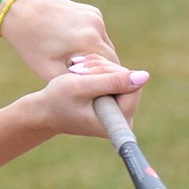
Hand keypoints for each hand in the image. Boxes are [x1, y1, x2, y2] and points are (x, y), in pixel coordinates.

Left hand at [0, 0, 116, 80]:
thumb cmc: (32, 45)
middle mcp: (96, 26)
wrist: (20, 11)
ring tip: (78, 66)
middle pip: (110, 56)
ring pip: (105, 44)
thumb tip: (97, 92)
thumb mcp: (50, 71)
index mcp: (88, 41)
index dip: (106, 82)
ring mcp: (94, 16)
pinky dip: (90, 41)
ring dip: (96, 55)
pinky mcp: (91, 11)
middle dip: (103, 70)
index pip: (112, 68)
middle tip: (89, 83)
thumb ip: (76, 83)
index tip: (97, 91)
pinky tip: (73, 46)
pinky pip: (97, 32)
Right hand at [23, 54, 146, 138]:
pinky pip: (115, 78)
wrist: (44, 111)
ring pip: (121, 75)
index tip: (87, 72)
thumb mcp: (82, 87)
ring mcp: (119, 112)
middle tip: (78, 68)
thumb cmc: (57, 100)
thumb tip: (144, 76)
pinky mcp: (114, 103)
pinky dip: (99, 70)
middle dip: (104, 69)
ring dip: (99, 68)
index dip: (111, 72)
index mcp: (118, 121)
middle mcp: (123, 119)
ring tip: (77, 70)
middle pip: (128, 79)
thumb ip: (111, 81)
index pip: (131, 84)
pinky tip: (81, 72)